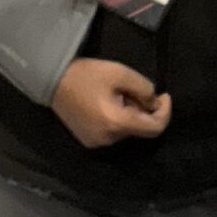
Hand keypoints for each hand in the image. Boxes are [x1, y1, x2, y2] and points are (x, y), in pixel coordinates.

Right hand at [52, 57, 171, 147]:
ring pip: (126, 131)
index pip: (155, 128)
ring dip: (130, 114)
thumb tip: (154, 102)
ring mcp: (97, 143)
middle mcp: (109, 139)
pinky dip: (118, 120)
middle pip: (140, 129)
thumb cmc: (86, 75)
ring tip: (118, 94)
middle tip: (134, 89)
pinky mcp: (89, 141)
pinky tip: (107, 103)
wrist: (52, 81)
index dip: (165, 112)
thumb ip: (144, 88)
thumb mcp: (120, 73)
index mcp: (117, 123)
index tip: (163, 95)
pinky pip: (113, 133)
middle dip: (144, 109)